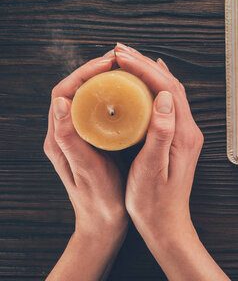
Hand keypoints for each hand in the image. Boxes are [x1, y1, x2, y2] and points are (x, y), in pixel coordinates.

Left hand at [45, 51, 127, 280]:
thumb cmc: (99, 201)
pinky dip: (115, 93)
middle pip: (76, 89)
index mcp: (60, 138)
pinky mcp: (94, 139)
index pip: (65, 91)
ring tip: (129, 66)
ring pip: (89, 96)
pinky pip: (100, 108)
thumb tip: (60, 103)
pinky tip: (134, 90)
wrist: (104, 223)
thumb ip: (70, 139)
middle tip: (123, 57)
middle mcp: (65, 133)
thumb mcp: (86, 171)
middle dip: (97, 69)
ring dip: (106, 78)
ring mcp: (80, 136)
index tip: (109, 63)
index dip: (85, 72)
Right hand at [114, 43, 227, 280]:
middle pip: (170, 85)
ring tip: (126, 58)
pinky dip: (154, 86)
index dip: (143, 68)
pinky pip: (168, 102)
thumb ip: (160, 134)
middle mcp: (189, 130)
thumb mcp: (151, 171)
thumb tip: (163, 98)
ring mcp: (185, 133)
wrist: (167, 224)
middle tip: (118, 49)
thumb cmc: (154, 204)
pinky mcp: (178, 137)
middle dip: (145, 63)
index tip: (120, 57)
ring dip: (149, 72)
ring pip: (170, 91)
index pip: (166, 89)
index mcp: (183, 135)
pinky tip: (144, 82)